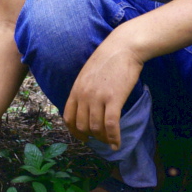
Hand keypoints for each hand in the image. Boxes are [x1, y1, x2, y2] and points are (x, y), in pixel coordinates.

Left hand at [63, 34, 142, 149]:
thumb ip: (84, 89)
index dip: (74, 132)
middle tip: (100, 138)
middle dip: (90, 136)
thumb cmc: (107, 59)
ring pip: (96, 128)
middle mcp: (84, 95)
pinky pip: (111, 125)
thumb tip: (85, 107)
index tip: (83, 137)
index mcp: (76, 88)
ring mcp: (98, 97)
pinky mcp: (114, 99)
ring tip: (109, 141)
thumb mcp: (87, 74)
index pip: (68, 117)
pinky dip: (114, 138)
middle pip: (82, 125)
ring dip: (103, 138)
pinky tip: (117, 144)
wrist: (123, 47)